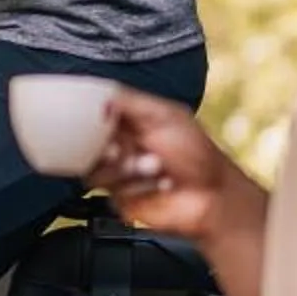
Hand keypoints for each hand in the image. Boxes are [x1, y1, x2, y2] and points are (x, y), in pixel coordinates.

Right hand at [85, 88, 245, 247]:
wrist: (210, 196)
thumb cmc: (197, 154)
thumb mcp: (166, 116)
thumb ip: (130, 103)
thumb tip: (100, 99)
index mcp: (127, 121)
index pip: (94, 113)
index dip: (89, 117)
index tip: (96, 120)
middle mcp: (118, 145)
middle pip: (86, 142)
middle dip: (106, 147)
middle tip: (119, 150)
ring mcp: (116, 171)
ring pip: (94, 168)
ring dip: (126, 169)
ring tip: (154, 168)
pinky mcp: (118, 196)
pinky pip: (109, 190)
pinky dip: (134, 186)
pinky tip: (157, 185)